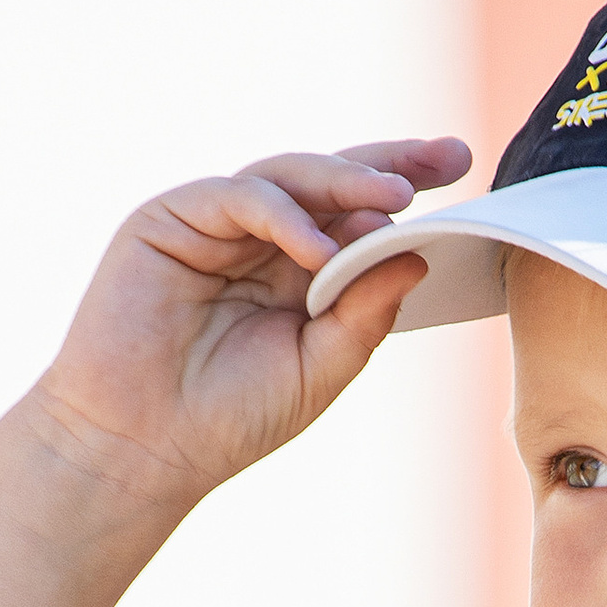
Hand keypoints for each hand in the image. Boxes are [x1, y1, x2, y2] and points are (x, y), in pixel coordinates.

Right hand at [27, 135, 471, 516]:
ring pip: (287, 177)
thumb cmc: (229, 417)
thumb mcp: (320, 366)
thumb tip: (417, 254)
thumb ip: (365, 311)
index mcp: (296, 270)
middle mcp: (258, 238)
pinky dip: (282, 215)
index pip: (355, 213)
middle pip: (329, 180)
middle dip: (389, 163)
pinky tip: (318, 248)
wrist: (143, 448)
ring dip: (343, 184)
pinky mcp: (168, 219)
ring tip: (392, 200)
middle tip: (447, 158)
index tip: (463, 170)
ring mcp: (212, 223)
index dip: (404, 187)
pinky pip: (237, 197)